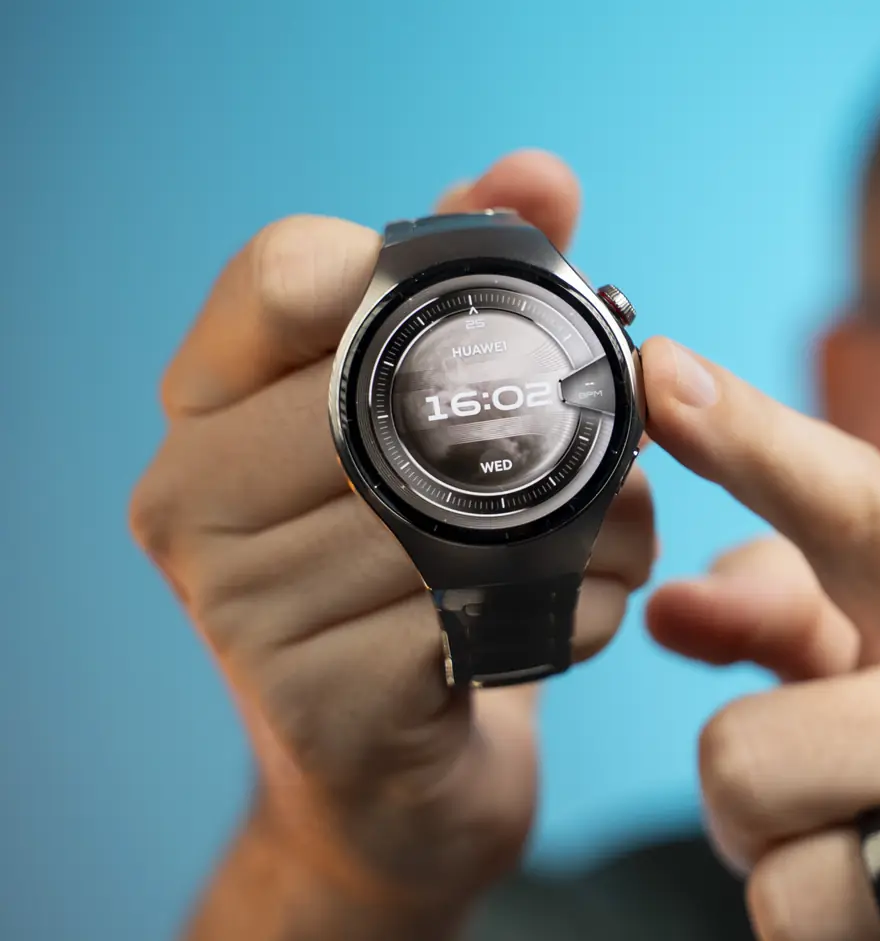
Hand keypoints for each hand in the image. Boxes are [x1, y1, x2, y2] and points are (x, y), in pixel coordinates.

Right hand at [129, 152, 655, 921]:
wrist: (395, 772)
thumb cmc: (418, 568)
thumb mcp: (436, 422)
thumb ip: (481, 290)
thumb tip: (541, 173)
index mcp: (205, 405)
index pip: (283, 273)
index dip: (407, 267)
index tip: (502, 314)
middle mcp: (187, 496)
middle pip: (394, 391)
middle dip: (542, 423)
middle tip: (626, 451)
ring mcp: (235, 608)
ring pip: (453, 513)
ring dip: (587, 527)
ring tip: (618, 541)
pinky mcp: (316, 705)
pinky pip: (477, 619)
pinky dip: (571, 613)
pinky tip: (580, 617)